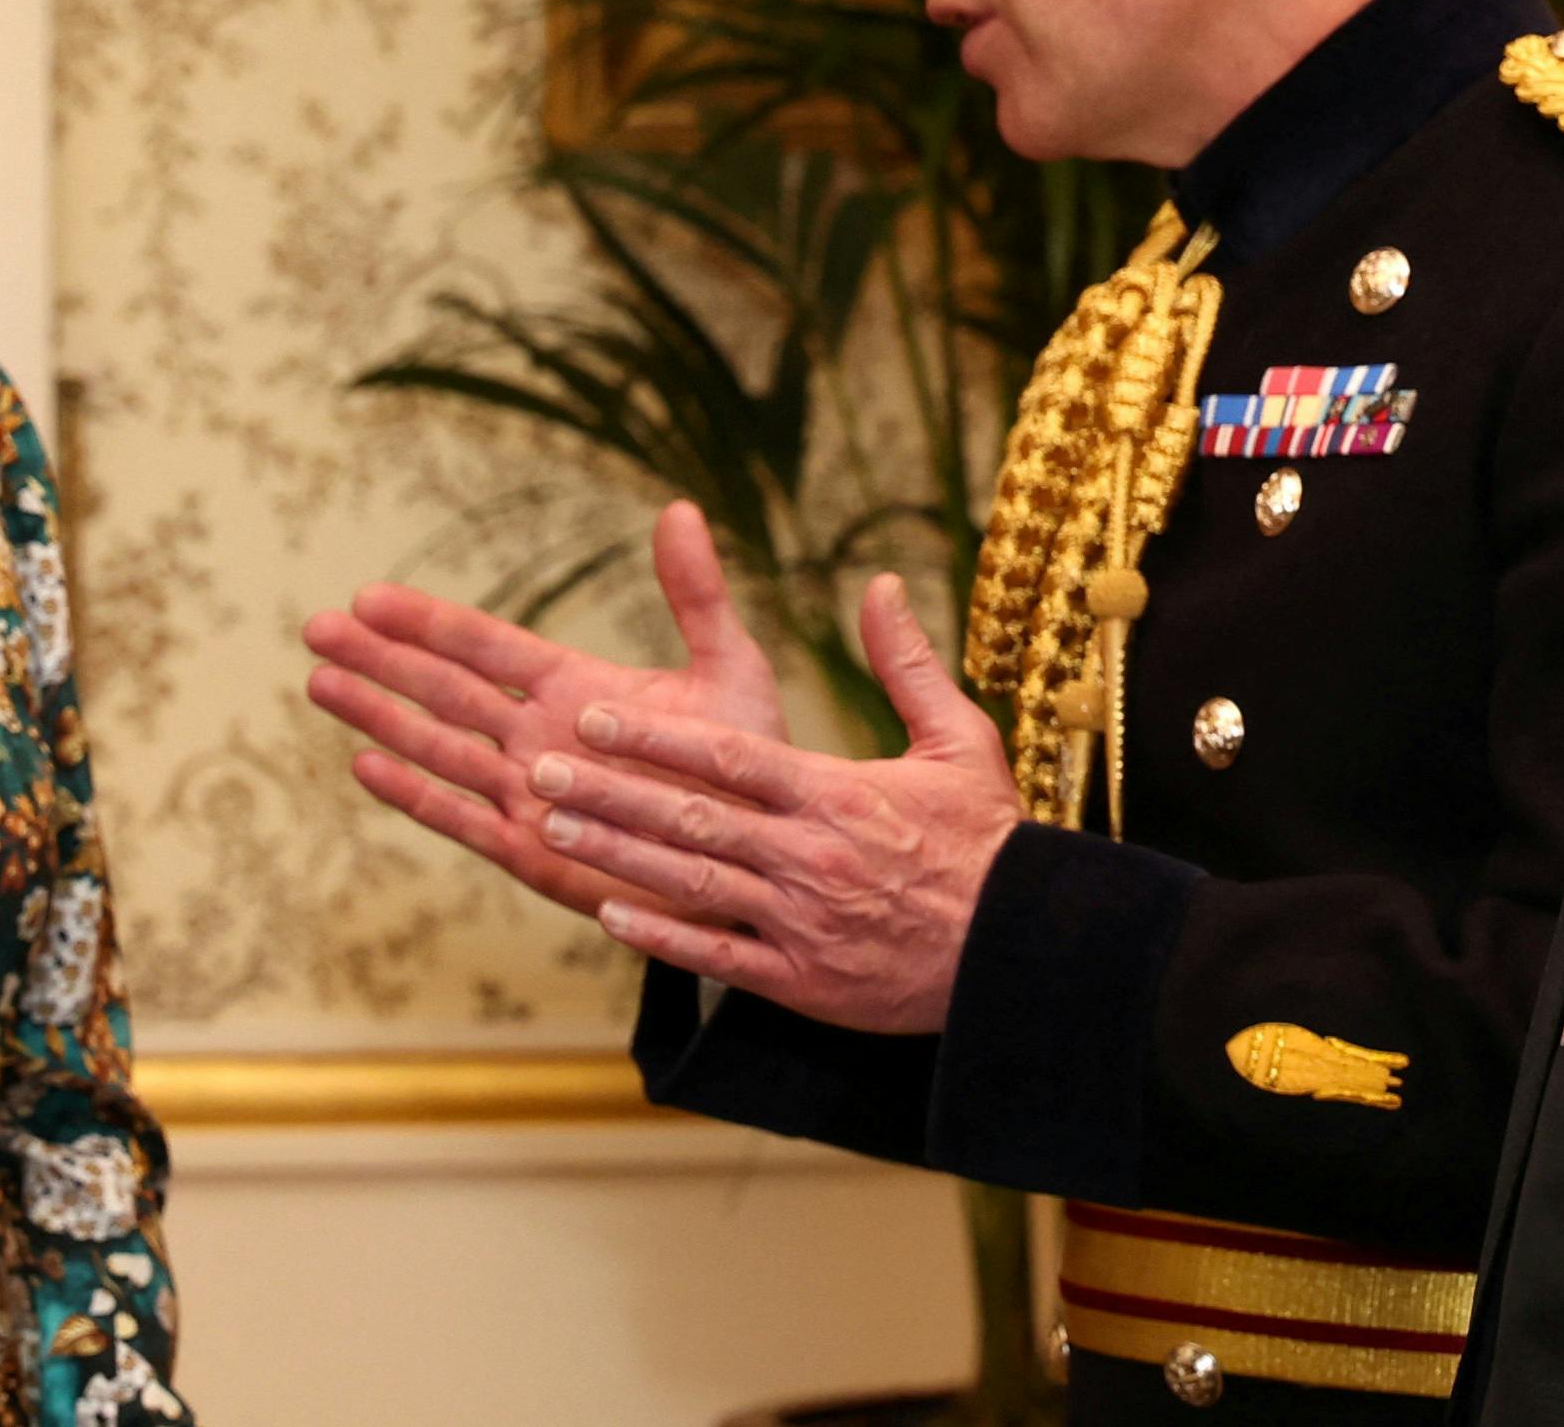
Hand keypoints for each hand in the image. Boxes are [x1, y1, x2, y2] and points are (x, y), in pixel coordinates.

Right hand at [303, 501, 791, 919]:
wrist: (761, 863)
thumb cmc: (748, 769)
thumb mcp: (730, 670)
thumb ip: (697, 596)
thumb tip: (679, 508)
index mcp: (574, 686)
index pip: (486, 645)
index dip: (428, 622)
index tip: (369, 595)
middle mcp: (538, 737)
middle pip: (443, 688)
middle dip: (380, 658)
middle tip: (317, 626)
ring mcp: (528, 796)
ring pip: (437, 747)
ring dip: (379, 715)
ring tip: (319, 682)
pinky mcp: (531, 854)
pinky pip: (461, 819)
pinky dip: (414, 795)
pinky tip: (364, 764)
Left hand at [530, 571, 1021, 1036]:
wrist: (1025, 951)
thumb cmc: (988, 841)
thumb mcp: (959, 742)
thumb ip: (908, 664)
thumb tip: (881, 584)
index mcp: (838, 794)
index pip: (729, 758)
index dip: (653, 737)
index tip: (590, 714)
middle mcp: (810, 855)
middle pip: (691, 819)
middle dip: (609, 793)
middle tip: (539, 772)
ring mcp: (802, 921)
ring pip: (692, 883)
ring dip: (617, 856)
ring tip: (551, 831)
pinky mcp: (803, 979)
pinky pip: (719, 957)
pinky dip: (662, 937)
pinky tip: (608, 914)